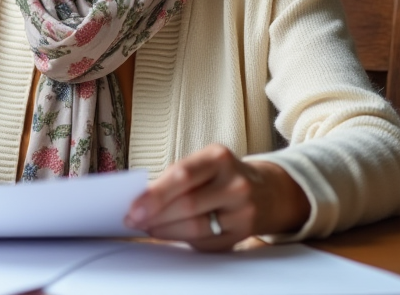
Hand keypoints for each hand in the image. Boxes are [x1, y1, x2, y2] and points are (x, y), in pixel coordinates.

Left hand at [123, 145, 310, 251]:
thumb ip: (176, 177)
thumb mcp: (204, 163)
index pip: (182, 175)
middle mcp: (235, 183)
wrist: (267, 191)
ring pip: (195, 228)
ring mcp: (242, 211)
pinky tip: (171, 233)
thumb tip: (140, 199)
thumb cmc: (223, 175)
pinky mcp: (242, 233)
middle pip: (187, 205)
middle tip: (133, 220)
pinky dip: (182, 239)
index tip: (132, 207)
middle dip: (154, 216)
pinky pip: (205, 242)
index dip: (154, 194)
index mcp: (219, 157)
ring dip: (164, 230)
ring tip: (149, 227)